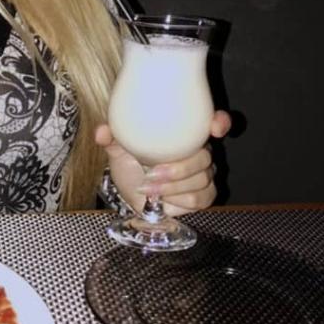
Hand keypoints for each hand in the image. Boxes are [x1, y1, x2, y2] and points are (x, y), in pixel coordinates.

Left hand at [95, 111, 231, 216]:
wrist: (133, 193)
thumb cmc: (132, 165)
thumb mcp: (120, 149)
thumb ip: (112, 137)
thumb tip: (102, 131)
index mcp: (186, 134)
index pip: (215, 122)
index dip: (221, 123)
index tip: (214, 127)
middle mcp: (199, 152)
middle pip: (205, 157)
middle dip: (179, 168)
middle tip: (153, 172)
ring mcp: (203, 174)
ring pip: (201, 179)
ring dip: (173, 186)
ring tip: (149, 188)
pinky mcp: (203, 196)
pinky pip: (201, 198)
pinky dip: (180, 200)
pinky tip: (163, 201)